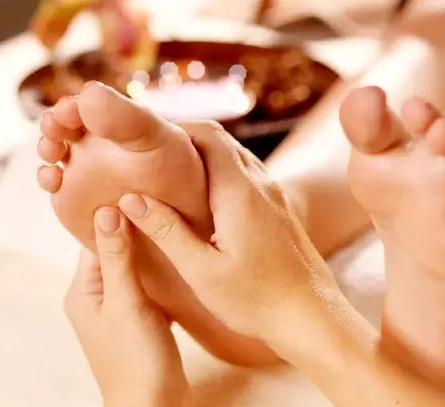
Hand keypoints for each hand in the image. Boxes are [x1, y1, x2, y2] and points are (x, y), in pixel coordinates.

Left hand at [64, 207, 186, 406]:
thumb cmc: (137, 360)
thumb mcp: (127, 303)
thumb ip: (118, 258)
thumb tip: (106, 209)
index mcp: (83, 292)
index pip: (94, 239)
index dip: (113, 213)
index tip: (137, 188)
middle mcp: (95, 299)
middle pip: (113, 251)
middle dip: (134, 229)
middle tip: (161, 200)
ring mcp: (117, 311)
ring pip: (132, 269)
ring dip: (148, 251)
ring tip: (172, 225)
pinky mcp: (138, 322)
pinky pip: (146, 287)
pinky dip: (159, 273)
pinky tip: (177, 260)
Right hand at [116, 121, 340, 346]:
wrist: (312, 317)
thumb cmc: (257, 300)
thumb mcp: (203, 272)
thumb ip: (167, 232)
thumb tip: (131, 199)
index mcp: (239, 191)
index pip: (207, 135)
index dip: (174, 126)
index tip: (144, 138)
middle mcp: (260, 184)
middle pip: (220, 140)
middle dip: (185, 137)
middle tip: (150, 153)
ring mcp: (273, 195)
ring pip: (235, 156)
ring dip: (204, 155)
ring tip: (169, 171)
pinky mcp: (278, 210)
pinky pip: (247, 175)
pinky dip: (220, 172)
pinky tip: (202, 198)